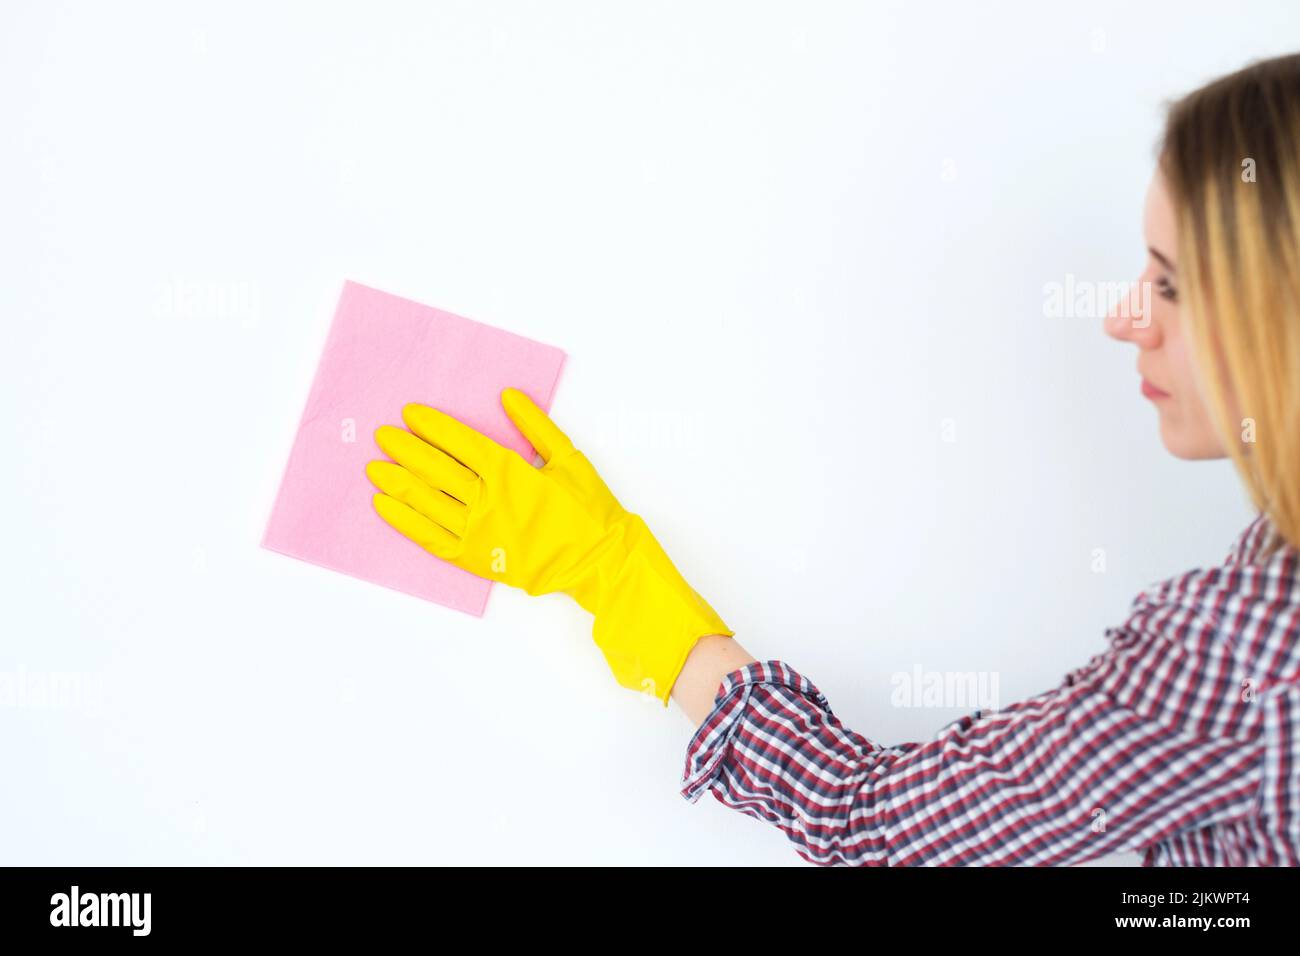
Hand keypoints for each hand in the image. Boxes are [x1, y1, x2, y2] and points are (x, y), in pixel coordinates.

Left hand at [366, 388, 732, 705]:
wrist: (598, 559)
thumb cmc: (588, 508)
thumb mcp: (568, 457)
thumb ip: (536, 425)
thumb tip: (509, 395)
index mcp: (509, 472)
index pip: (459, 442)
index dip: (432, 427)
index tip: (409, 414)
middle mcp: (487, 499)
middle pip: (435, 469)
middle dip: (405, 449)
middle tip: (382, 435)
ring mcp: (478, 530)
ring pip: (427, 502)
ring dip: (398, 483)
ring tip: (374, 468)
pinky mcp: (475, 557)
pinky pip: (430, 537)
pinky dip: (405, 521)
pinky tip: (385, 507)